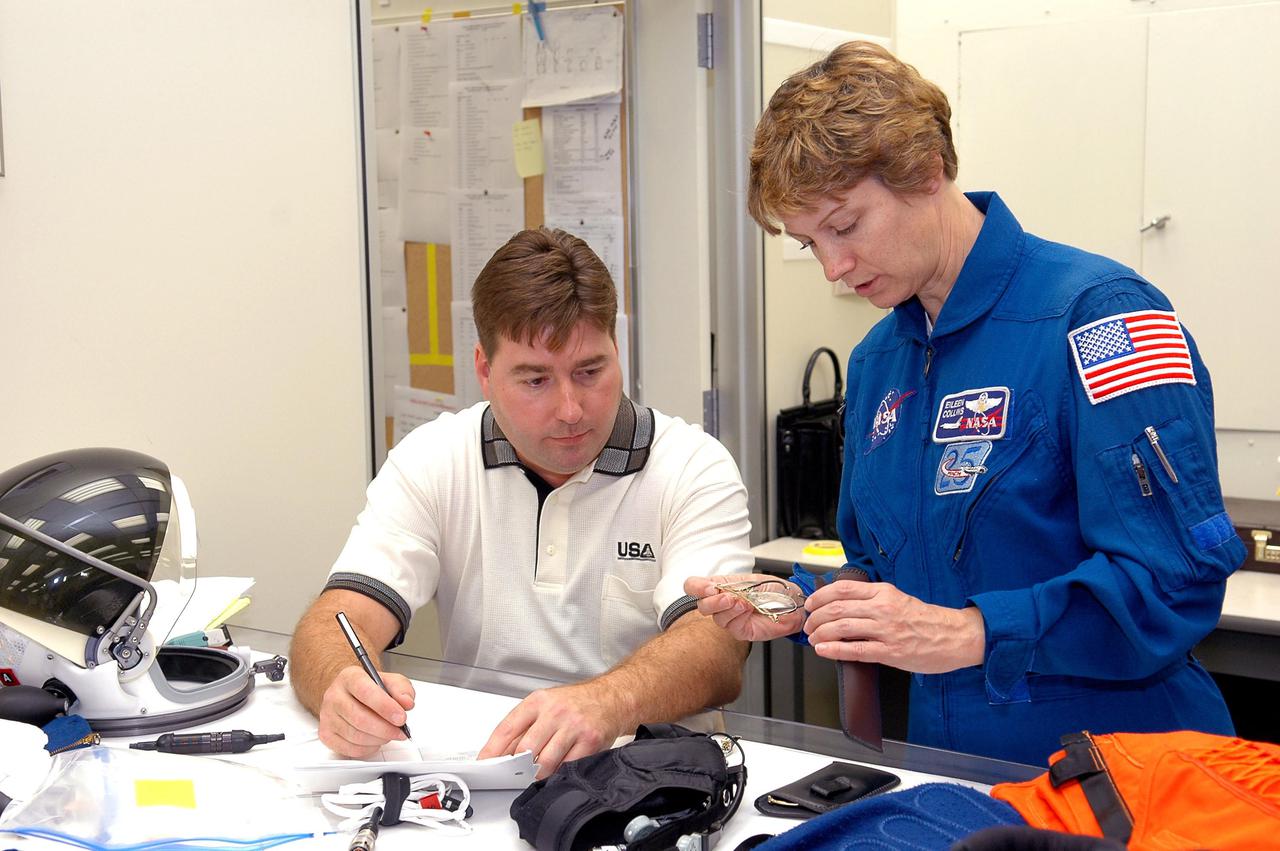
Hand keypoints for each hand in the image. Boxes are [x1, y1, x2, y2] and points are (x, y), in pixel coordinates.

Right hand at [317, 665, 415, 757]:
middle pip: (360, 718)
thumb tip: (406, 702)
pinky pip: (349, 749)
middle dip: (385, 729)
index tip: (401, 717)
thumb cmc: (370, 688)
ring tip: (389, 734)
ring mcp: (327, 716)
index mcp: (350, 677)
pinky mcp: (326, 734)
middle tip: (400, 731)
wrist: (350, 694)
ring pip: (355, 736)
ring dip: (378, 739)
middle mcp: (334, 696)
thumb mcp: (390, 681)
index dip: (385, 707)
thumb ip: (402, 689)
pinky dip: (367, 749)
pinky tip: (375, 741)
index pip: (366, 692)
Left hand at [477, 681, 626, 778]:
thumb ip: (523, 726)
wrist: (611, 698)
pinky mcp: (589, 741)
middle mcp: (555, 712)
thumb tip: (501, 751)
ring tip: (538, 771)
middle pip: (526, 749)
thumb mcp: (546, 705)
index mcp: (539, 701)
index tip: (485, 762)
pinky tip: (558, 769)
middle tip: (514, 772)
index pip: (508, 728)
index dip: (493, 749)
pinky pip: (567, 766)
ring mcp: (573, 727)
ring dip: (538, 773)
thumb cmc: (576, 703)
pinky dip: (558, 773)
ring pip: (545, 761)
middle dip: (517, 765)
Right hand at [684, 574, 805, 641]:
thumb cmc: (774, 589)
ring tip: (743, 602)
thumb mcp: (749, 579)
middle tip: (726, 596)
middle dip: (712, 601)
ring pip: (716, 617)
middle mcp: (722, 604)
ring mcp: (730, 619)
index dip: (696, 587)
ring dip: (728, 608)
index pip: (693, 586)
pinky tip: (747, 609)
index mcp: (720, 587)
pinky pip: (732, 626)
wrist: (793, 602)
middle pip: (701, 606)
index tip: (709, 587)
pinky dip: (738, 615)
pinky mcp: (741, 631)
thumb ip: (728, 584)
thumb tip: (711, 588)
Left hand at [803, 580, 985, 672]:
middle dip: (816, 617)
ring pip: (842, 628)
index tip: (810, 604)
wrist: (956, 636)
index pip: (843, 589)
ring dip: (821, 633)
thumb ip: (872, 599)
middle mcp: (883, 608)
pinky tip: (823, 650)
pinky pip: (855, 650)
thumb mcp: (898, 598)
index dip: (820, 596)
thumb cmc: (926, 620)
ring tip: (813, 638)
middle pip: (837, 608)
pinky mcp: (890, 652)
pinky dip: (834, 650)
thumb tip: (841, 603)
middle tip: (808, 624)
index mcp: (884, 592)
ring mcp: (886, 630)